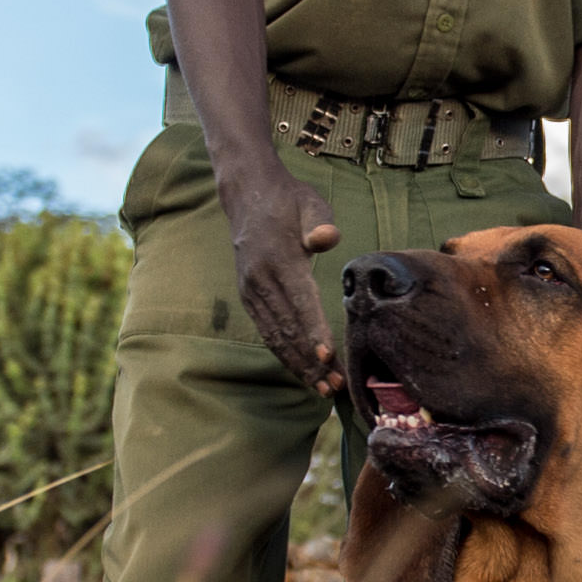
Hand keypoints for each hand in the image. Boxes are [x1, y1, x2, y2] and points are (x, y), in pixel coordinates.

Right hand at [222, 162, 344, 394]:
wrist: (248, 194)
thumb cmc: (289, 200)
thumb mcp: (310, 202)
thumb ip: (320, 222)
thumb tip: (326, 238)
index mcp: (280, 259)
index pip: (300, 302)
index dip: (314, 331)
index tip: (328, 357)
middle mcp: (261, 280)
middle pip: (288, 328)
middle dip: (311, 361)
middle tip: (334, 386)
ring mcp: (251, 290)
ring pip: (274, 335)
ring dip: (298, 364)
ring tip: (321, 388)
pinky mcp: (248, 296)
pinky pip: (266, 330)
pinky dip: (283, 353)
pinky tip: (301, 369)